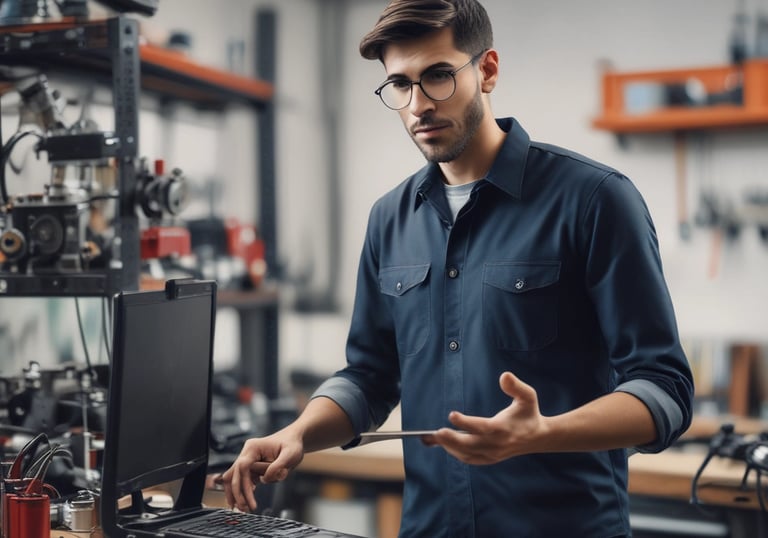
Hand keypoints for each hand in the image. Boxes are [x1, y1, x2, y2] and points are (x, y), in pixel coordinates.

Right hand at [219, 432, 303, 511]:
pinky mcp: (251, 468)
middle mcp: (247, 453)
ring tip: (242, 509)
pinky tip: (246, 502)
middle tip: (244, 509)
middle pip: (235, 474)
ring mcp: (248, 460)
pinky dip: (242, 491)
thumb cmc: (292, 445)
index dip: (244, 485)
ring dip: (236, 494)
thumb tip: (265, 480)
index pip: (243, 467)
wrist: (294, 440)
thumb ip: (278, 466)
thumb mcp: (290, 454)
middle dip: (238, 493)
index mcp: (254, 447)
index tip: (250, 500)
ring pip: (235, 479)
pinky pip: (242, 481)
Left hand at [426, 371, 547, 464]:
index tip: (452, 415)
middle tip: (436, 433)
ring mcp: (494, 454)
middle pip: (471, 445)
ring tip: (434, 438)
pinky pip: (471, 459)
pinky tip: (445, 445)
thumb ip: (516, 386)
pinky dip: (456, 454)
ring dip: (450, 447)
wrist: (538, 437)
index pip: (482, 427)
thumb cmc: (529, 413)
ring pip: (468, 454)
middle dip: (452, 440)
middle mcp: (497, 444)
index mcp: (504, 428)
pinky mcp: (490, 458)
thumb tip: (504, 376)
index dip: (466, 423)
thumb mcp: (528, 396)